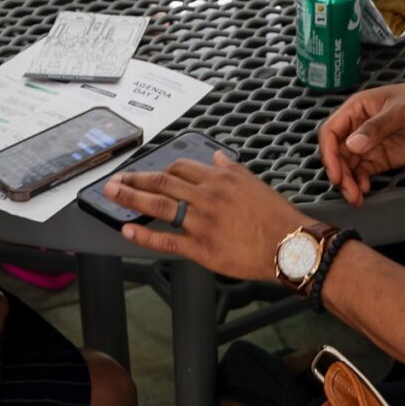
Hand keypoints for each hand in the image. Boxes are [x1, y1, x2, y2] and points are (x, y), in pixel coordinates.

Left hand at [104, 152, 311, 278]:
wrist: (290, 245)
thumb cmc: (276, 217)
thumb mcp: (254, 183)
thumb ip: (231, 169)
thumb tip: (216, 157)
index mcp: (220, 179)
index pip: (180, 167)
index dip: (159, 169)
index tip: (146, 172)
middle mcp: (208, 197)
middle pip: (163, 182)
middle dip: (135, 179)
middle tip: (115, 179)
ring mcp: (202, 222)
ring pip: (159, 206)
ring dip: (132, 198)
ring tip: (113, 194)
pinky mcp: (202, 248)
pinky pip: (166, 240)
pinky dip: (144, 234)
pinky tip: (128, 229)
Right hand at [319, 78, 404, 206]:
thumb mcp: (401, 112)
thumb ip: (377, 127)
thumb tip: (353, 144)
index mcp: (356, 109)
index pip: (331, 132)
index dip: (328, 153)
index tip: (336, 173)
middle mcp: (356, 128)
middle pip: (336, 153)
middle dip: (339, 174)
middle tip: (349, 191)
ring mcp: (367, 144)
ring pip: (347, 166)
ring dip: (348, 183)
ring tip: (356, 198)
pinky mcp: (378, 158)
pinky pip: (362, 172)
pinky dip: (360, 183)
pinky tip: (365, 190)